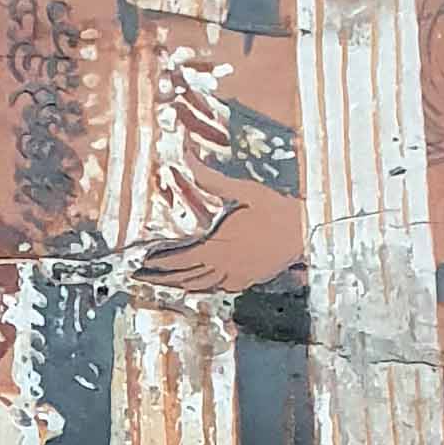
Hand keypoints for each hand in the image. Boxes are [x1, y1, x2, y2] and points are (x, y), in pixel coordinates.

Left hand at [146, 182, 303, 297]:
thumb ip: (211, 178)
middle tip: (137, 277)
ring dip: (175, 285)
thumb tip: (188, 155)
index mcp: (219, 246)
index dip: (158, 261)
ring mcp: (235, 277)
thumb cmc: (277, 209)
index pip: (179, 259)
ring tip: (157, 282)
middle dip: (159, 277)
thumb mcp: (243, 190)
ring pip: (197, 287)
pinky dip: (199, 289)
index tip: (140, 261)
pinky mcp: (245, 281)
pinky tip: (190, 287)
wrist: (305, 231)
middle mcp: (223, 266)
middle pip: (183, 277)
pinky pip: (215, 290)